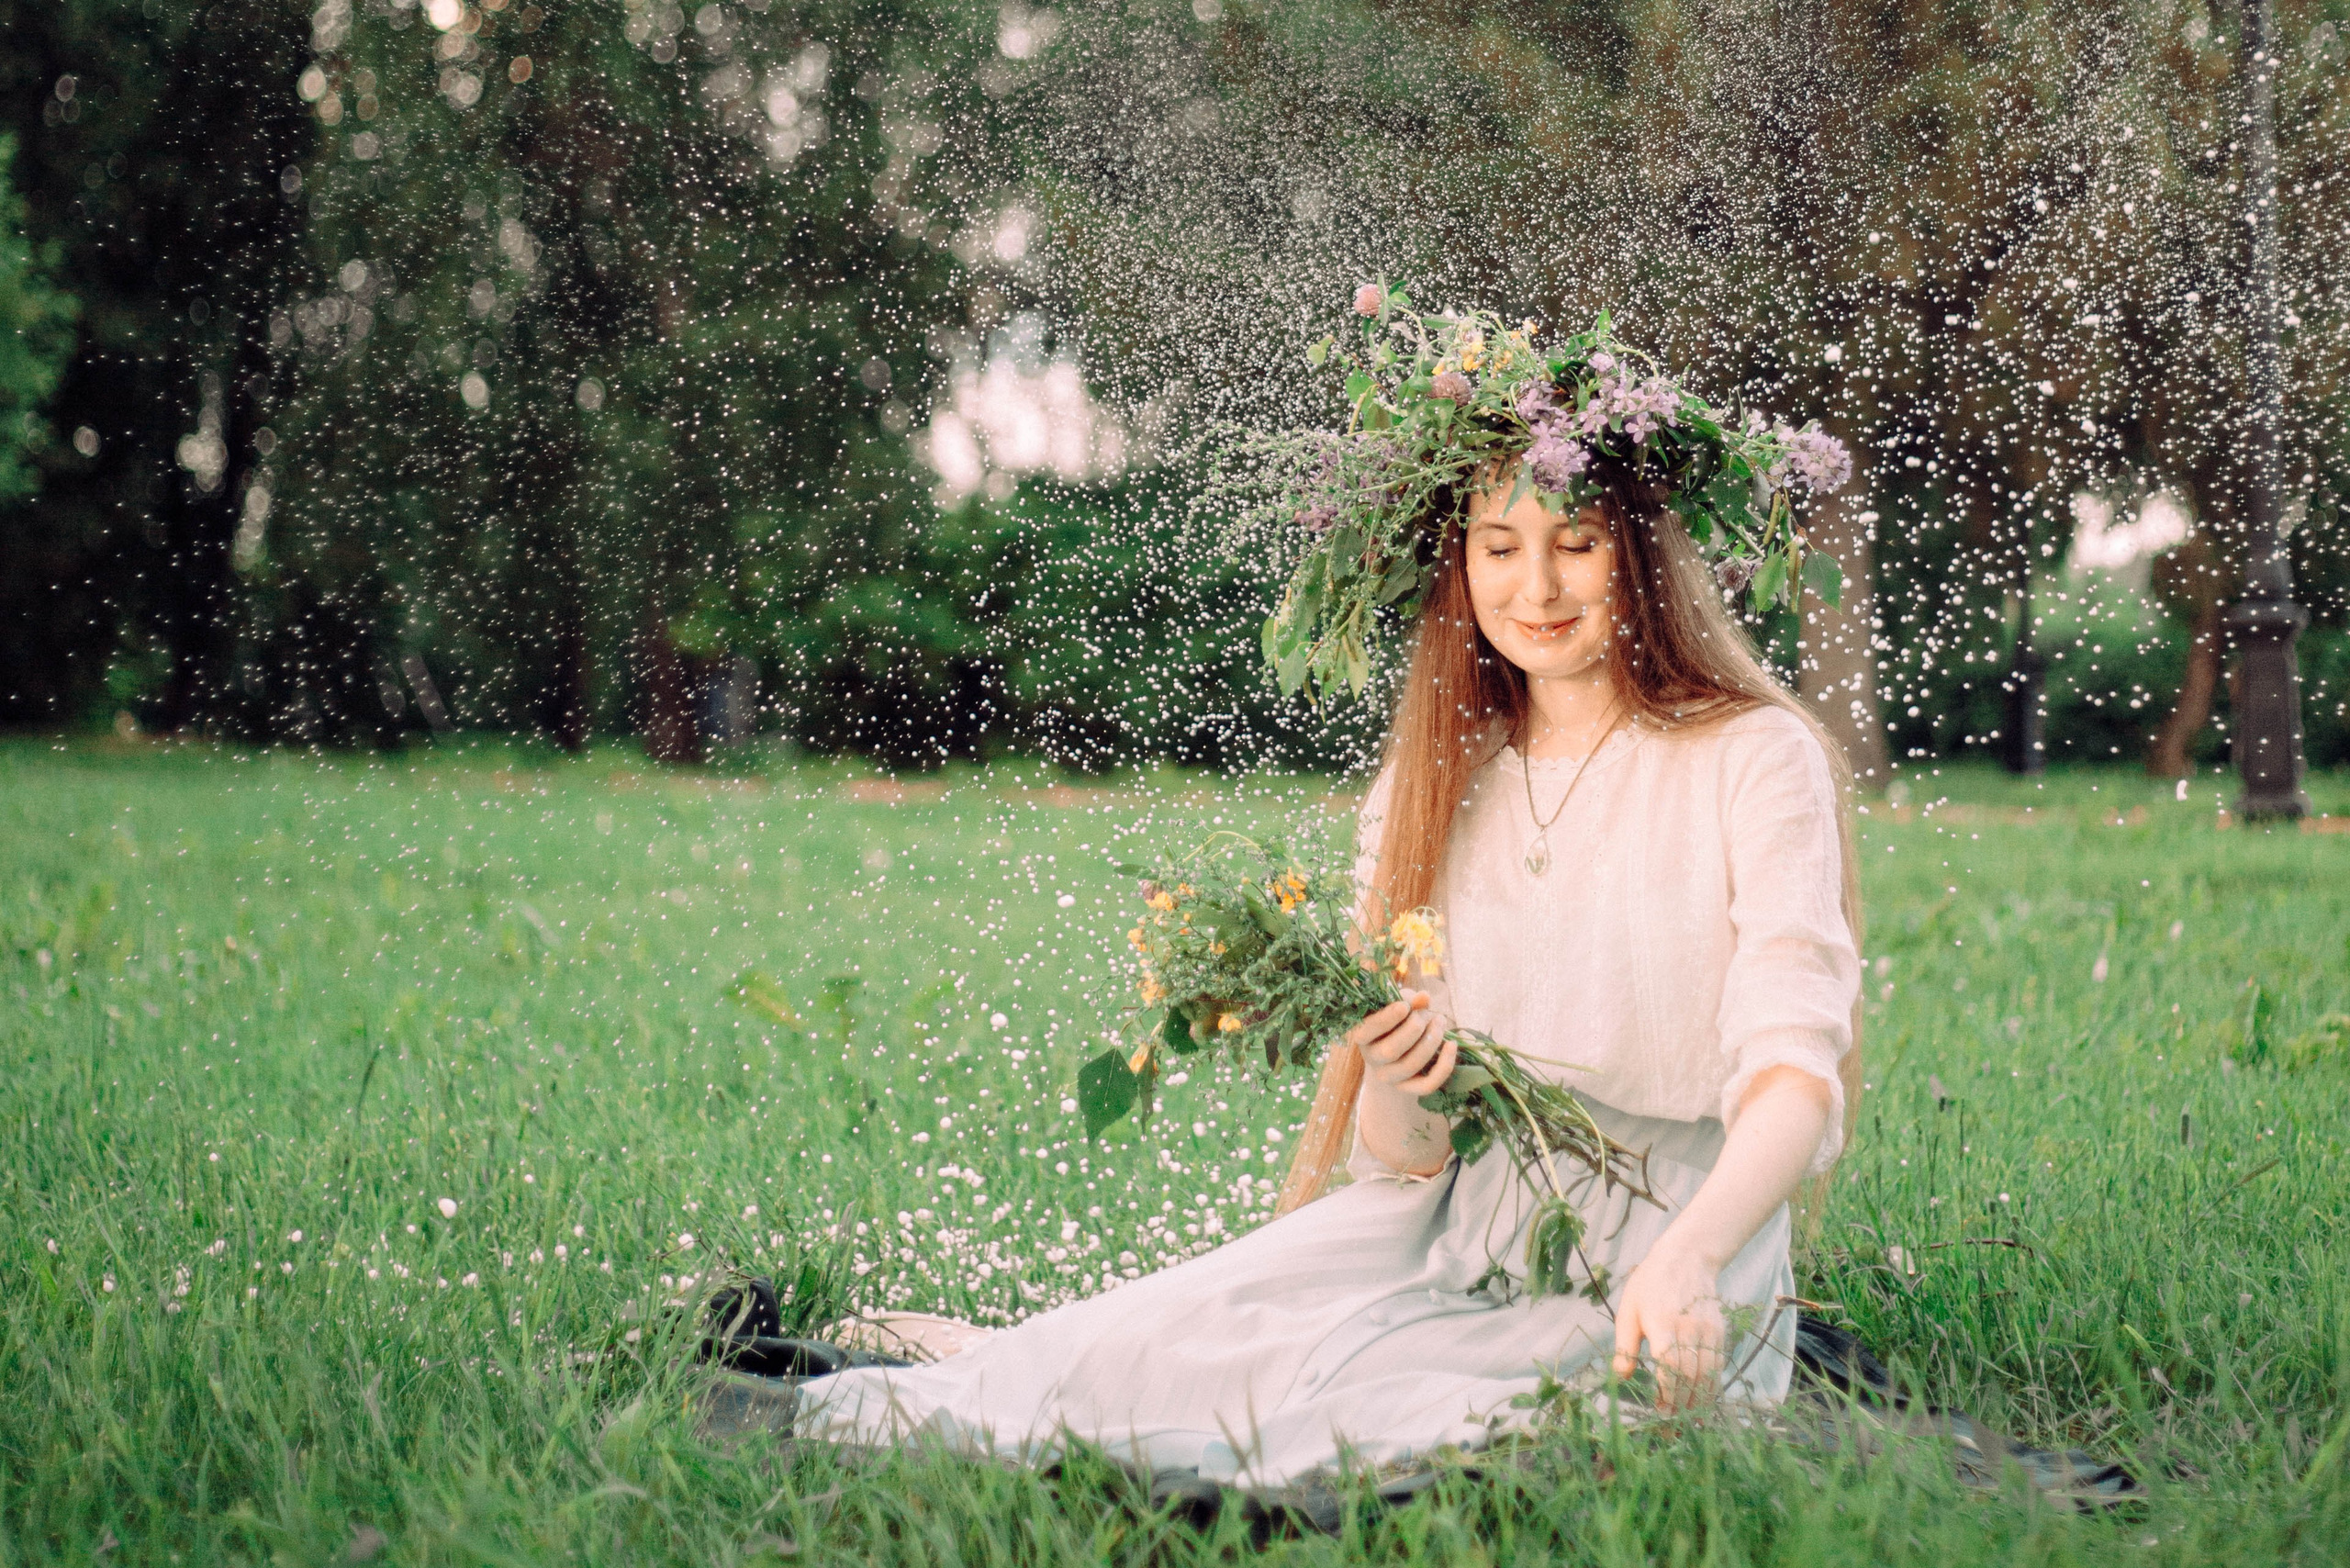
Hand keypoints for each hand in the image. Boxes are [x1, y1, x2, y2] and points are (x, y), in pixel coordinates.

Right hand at [1347, 991, 1455, 1097]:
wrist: (1398, 1051)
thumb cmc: (1397, 1021)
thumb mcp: (1398, 1007)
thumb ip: (1409, 1001)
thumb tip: (1424, 997)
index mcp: (1363, 1036)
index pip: (1368, 1030)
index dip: (1386, 1018)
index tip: (1404, 1006)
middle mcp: (1372, 1059)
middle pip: (1391, 1050)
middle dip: (1414, 1029)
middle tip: (1428, 1014)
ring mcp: (1389, 1077)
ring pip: (1410, 1065)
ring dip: (1431, 1041)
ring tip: (1440, 1021)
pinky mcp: (1409, 1088)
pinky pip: (1427, 1084)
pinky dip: (1444, 1065)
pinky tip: (1452, 1044)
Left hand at [1611, 1239, 1727, 1411]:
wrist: (1686, 1259)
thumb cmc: (1650, 1285)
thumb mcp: (1628, 1311)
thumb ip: (1625, 1346)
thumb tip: (1621, 1377)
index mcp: (1662, 1325)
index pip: (1670, 1368)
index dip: (1667, 1393)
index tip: (1659, 1411)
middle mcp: (1689, 1330)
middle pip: (1691, 1377)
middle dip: (1682, 1404)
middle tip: (1670, 1423)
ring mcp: (1708, 1331)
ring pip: (1708, 1375)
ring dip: (1699, 1400)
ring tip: (1686, 1417)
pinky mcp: (1720, 1332)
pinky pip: (1719, 1366)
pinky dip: (1712, 1386)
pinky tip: (1702, 1398)